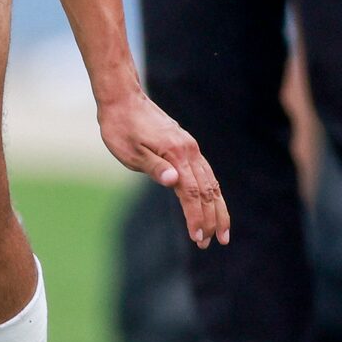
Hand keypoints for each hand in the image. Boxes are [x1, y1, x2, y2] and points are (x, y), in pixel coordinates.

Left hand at [97, 88, 229, 249]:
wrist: (122, 99)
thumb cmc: (121, 127)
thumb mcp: (130, 151)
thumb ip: (154, 167)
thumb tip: (174, 182)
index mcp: (176, 154)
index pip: (192, 193)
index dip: (196, 217)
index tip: (198, 238)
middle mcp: (189, 151)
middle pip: (208, 191)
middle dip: (213, 218)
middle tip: (215, 242)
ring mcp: (190, 147)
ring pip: (212, 182)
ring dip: (217, 208)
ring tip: (220, 230)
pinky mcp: (187, 145)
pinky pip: (206, 173)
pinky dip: (212, 192)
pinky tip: (212, 203)